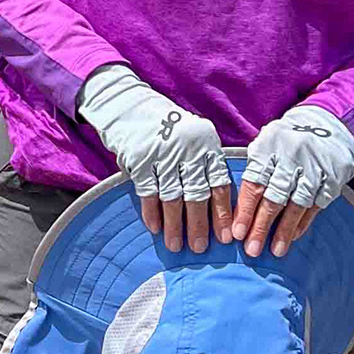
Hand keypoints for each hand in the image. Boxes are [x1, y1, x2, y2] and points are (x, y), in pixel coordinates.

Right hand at [76, 63, 232, 255]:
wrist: (128, 105)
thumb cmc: (166, 127)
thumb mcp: (193, 137)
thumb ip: (204, 164)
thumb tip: (216, 207)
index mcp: (207, 144)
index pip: (219, 183)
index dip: (222, 213)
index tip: (226, 237)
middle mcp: (188, 149)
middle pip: (197, 194)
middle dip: (199, 225)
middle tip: (199, 248)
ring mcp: (164, 154)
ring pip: (172, 198)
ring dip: (174, 225)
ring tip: (175, 245)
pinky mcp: (140, 159)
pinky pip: (148, 192)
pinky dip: (151, 212)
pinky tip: (155, 228)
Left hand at [235, 104, 353, 258]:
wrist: (329, 125)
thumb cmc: (288, 140)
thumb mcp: (266, 144)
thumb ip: (254, 170)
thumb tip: (236, 208)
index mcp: (269, 148)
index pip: (254, 184)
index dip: (245, 211)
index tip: (237, 233)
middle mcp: (291, 158)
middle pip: (274, 198)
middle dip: (261, 226)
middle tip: (252, 249)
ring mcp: (314, 168)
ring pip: (296, 204)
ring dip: (285, 230)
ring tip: (275, 250)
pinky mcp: (332, 178)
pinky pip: (316, 204)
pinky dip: (304, 222)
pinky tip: (294, 236)